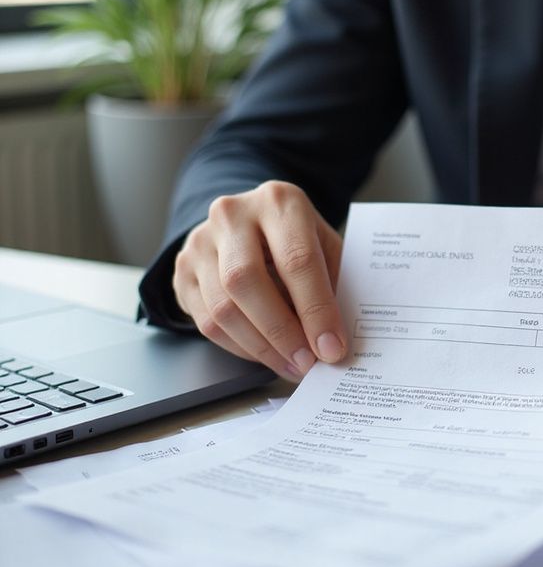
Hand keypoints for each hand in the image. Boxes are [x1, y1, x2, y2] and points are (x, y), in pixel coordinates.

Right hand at [172, 181, 346, 380]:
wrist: (249, 222)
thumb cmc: (297, 239)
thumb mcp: (324, 247)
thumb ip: (333, 285)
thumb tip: (335, 340)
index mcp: (278, 202)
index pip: (297, 259)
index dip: (316, 309)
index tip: (332, 347)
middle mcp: (233, 215)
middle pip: (248, 281)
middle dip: (282, 332)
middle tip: (307, 362)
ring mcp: (200, 241)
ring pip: (223, 307)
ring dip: (260, 347)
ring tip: (291, 364)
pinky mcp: (182, 270)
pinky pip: (205, 321)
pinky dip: (239, 347)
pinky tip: (265, 355)